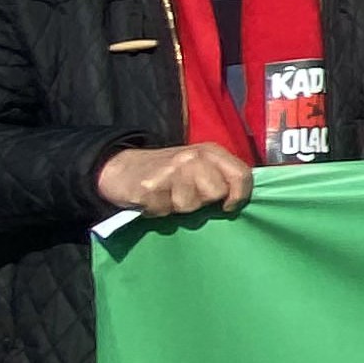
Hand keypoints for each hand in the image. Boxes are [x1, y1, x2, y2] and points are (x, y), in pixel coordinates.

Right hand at [95, 142, 253, 216]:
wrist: (121, 168)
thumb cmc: (168, 171)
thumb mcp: (200, 165)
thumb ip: (222, 176)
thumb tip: (242, 197)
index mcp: (210, 152)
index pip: (241, 174)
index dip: (239, 195)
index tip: (228, 206)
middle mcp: (193, 158)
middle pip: (216, 193)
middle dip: (202, 201)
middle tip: (184, 193)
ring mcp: (171, 171)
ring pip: (191, 205)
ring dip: (178, 207)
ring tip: (167, 195)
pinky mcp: (150, 187)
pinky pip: (165, 211)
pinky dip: (159, 210)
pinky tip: (153, 199)